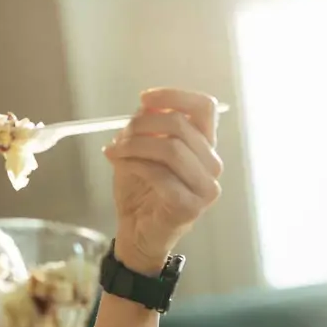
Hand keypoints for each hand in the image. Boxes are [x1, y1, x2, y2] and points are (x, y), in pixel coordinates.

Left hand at [102, 88, 223, 273]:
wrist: (136, 230)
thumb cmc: (140, 189)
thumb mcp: (141, 148)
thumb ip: (148, 125)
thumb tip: (147, 103)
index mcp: (204, 145)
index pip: (204, 107)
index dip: (174, 95)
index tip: (144, 97)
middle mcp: (211, 164)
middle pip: (180, 124)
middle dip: (141, 125)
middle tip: (119, 135)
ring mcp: (205, 187)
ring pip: (170, 148)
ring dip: (134, 145)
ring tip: (114, 151)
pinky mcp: (190, 206)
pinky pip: (159, 174)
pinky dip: (133, 164)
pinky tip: (119, 164)